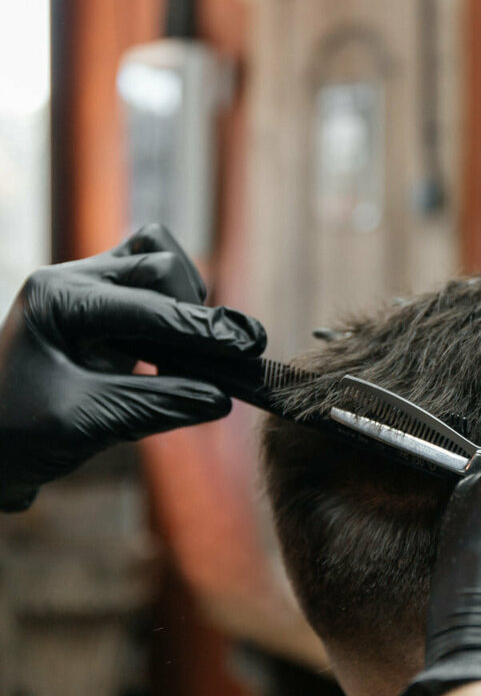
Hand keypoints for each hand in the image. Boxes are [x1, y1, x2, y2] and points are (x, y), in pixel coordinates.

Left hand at [0, 224, 265, 510]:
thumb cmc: (20, 435)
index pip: (145, 304)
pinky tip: (182, 349)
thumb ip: (155, 406)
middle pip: (157, 264)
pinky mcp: (106, 308)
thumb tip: (221, 399)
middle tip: (229, 356)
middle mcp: (73, 281)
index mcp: (57, 299)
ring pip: (158, 260)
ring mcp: (89, 289)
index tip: (244, 348)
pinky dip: (176, 310)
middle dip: (194, 310)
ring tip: (199, 350)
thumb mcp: (86, 422)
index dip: (198, 328)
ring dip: (186, 302)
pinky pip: (154, 285)